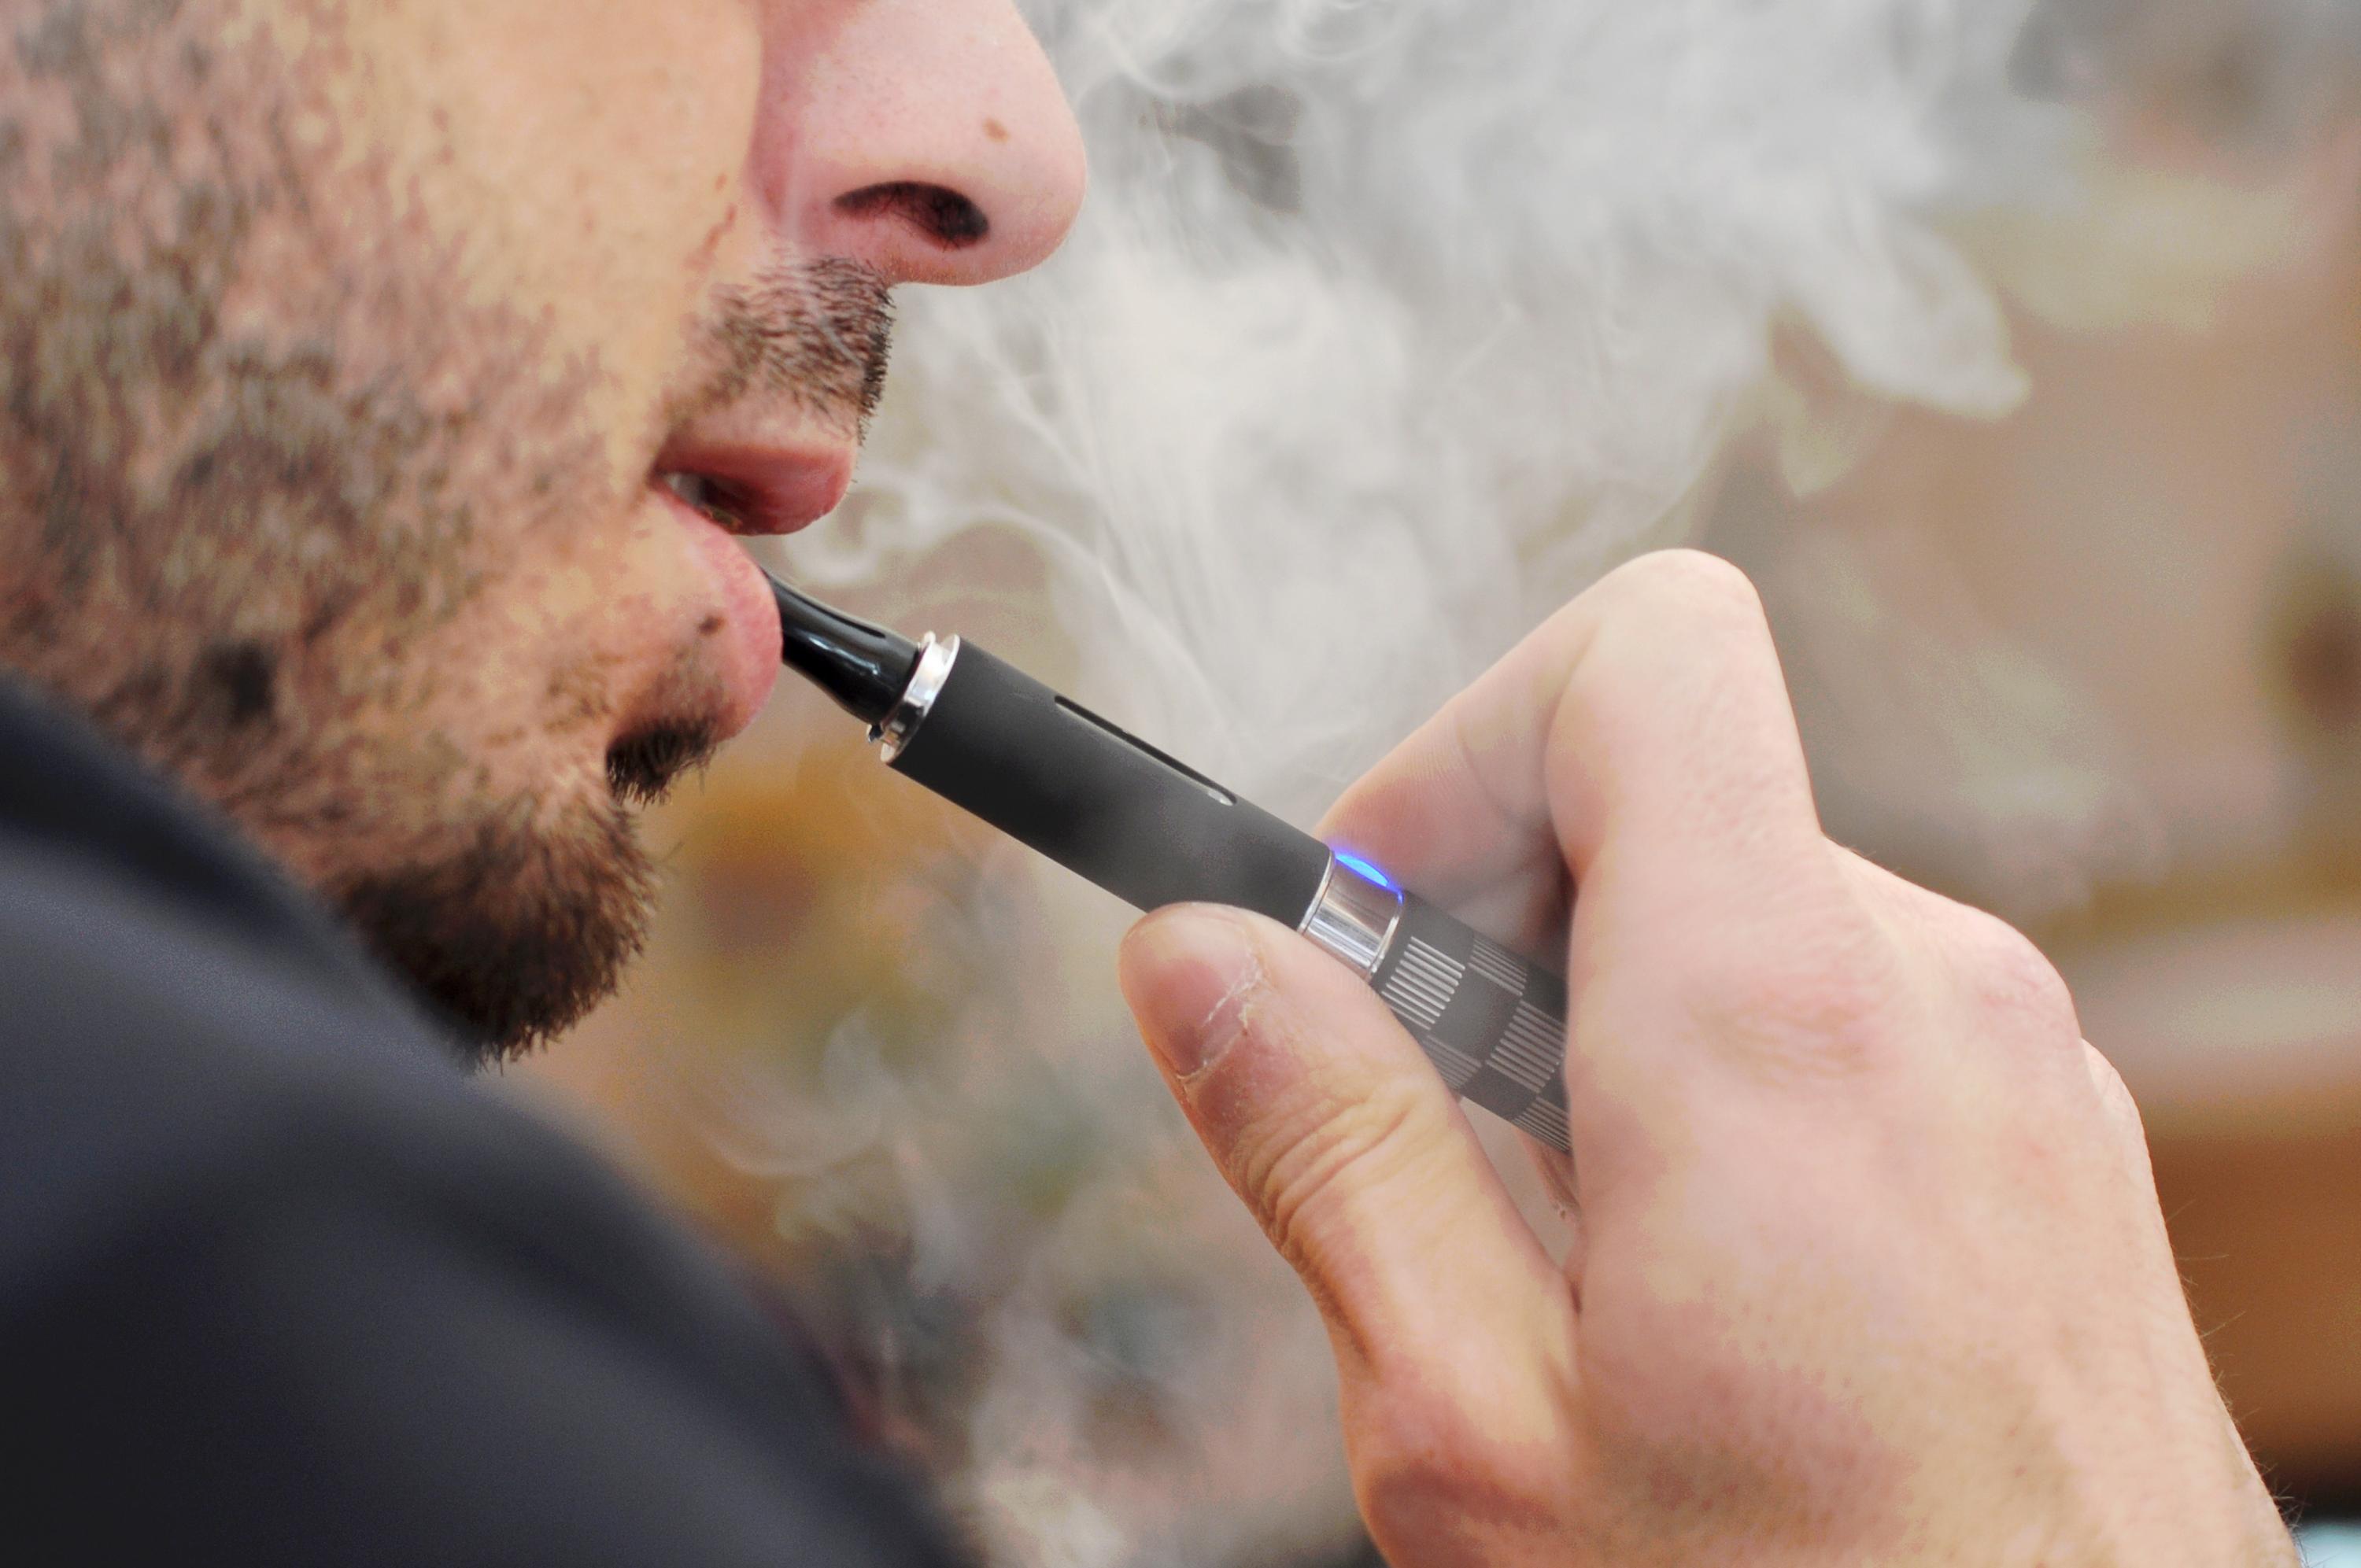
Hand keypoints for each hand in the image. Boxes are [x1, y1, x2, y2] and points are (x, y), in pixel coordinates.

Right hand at [1118, 552, 2294, 1565]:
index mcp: (1773, 1022)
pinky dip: (1723, 1081)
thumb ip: (1332, 1151)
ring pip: (1737, 910)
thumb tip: (1192, 954)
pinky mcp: (2047, 1130)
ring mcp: (2016, 1057)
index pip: (1641, 655)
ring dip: (1600, 1026)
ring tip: (1574, 1257)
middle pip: (1660, 792)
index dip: (1465, 753)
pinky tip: (1700, 1284)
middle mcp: (1931, 990)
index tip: (1380, 937)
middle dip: (1498, 927)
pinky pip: (1842, 1006)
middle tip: (1437, 1144)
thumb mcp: (1481, 1429)